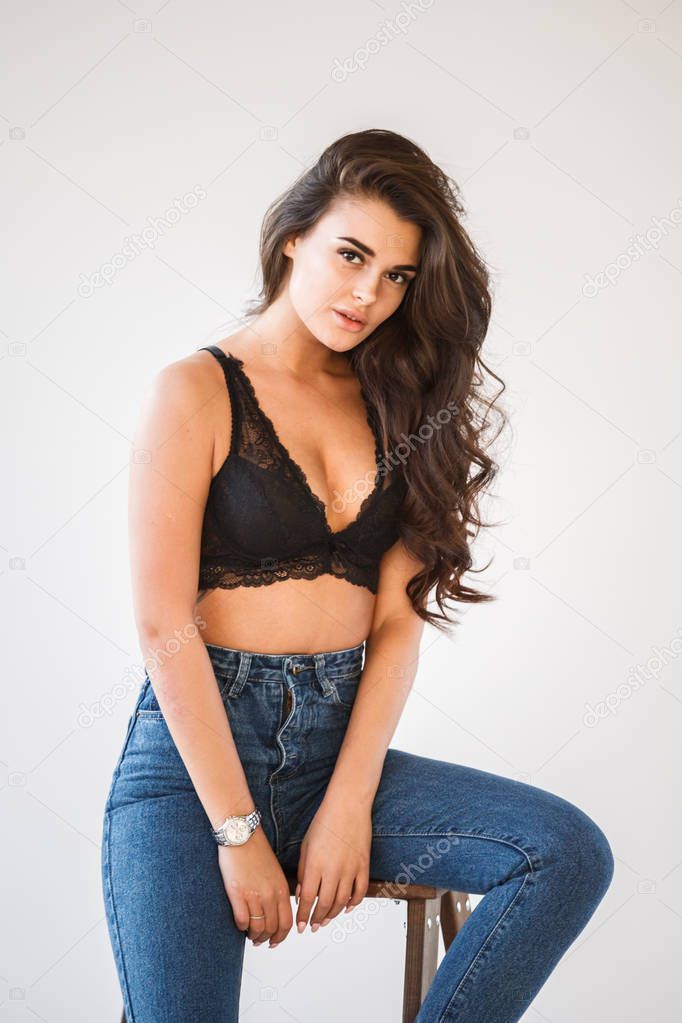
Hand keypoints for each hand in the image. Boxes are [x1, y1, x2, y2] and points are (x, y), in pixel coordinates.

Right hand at [218, 828, 292, 948]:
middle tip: (260, 941)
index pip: (286, 922)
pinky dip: (241, 927)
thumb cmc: (256, 851)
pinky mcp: (237, 894)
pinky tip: (240, 925)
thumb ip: (278, 891)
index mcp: (281, 889)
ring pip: (257, 928)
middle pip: (272, 928)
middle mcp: (270, 895)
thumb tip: (276, 910)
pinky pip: (242, 921)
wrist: (241, 836)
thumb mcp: (275, 872)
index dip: (281, 936)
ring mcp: (254, 895)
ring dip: (254, 936)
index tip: (275, 941)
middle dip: (267, 939)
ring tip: (249, 935)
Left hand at [295, 796, 371, 931]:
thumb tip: (303, 893)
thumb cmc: (325, 821)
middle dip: (317, 919)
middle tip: (313, 926)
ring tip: (326, 920)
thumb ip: (304, 871)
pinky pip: (360, 892)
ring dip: (333, 914)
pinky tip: (347, 908)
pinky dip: (353, 903)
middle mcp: (333, 871)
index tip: (300, 926)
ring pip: (342, 902)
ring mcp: (351, 869)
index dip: (303, 916)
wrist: (348, 805)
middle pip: (325, 905)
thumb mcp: (306, 846)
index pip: (308, 900)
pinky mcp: (363, 866)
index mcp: (316, 865)